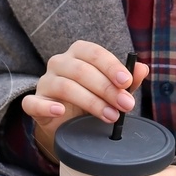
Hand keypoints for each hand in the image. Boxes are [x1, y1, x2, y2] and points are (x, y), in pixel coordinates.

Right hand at [21, 40, 149, 163]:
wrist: (70, 123)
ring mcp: (45, 82)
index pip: (94, 53)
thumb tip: (142, 69)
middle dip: (107, 89)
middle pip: (81, 71)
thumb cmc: (92, 98)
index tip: (126, 82)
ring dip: (90, 102)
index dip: (111, 66)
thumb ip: (127, 80)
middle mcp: (59, 63)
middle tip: (126, 106)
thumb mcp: (113, 89)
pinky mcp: (33, 103)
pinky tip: (60, 111)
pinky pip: (32, 102)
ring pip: (65, 86)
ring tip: (110, 116)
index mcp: (79, 53)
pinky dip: (46, 106)